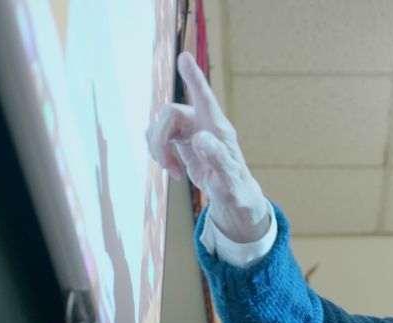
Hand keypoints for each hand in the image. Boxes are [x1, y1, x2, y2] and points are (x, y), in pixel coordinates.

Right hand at [146, 53, 269, 242]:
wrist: (232, 196)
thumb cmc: (235, 188)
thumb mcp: (228, 178)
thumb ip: (217, 158)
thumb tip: (200, 137)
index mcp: (217, 128)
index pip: (204, 97)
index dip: (194, 78)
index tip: (184, 57)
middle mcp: (202, 123)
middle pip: (169, 113)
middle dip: (160, 139)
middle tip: (166, 165)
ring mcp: (190, 130)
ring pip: (159, 125)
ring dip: (157, 148)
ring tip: (172, 170)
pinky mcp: (180, 139)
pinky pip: (157, 137)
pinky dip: (159, 154)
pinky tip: (173, 170)